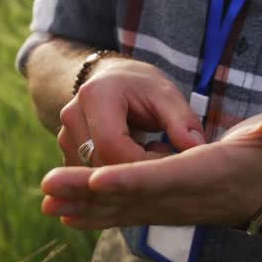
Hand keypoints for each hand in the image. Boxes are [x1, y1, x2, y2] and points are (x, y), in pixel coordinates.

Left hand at [41, 85, 261, 229]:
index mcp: (200, 174)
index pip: (160, 177)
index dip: (130, 176)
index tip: (98, 176)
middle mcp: (177, 196)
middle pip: (126, 194)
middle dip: (86, 190)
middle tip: (48, 184)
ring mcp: (164, 206)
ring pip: (116, 206)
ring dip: (79, 202)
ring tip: (45, 197)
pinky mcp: (155, 207)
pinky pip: (117, 213)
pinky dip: (90, 212)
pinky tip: (61, 212)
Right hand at [56, 56, 206, 167]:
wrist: (112, 81)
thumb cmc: (141, 87)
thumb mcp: (166, 94)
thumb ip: (182, 120)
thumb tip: (196, 148)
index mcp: (95, 95)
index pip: (113, 145)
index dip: (142, 162)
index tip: (168, 161)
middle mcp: (72, 116)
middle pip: (102, 164)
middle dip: (136, 171)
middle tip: (164, 156)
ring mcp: (65, 136)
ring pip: (96, 177)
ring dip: (127, 176)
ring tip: (152, 152)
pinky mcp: (67, 154)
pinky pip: (92, 180)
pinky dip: (116, 179)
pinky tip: (136, 162)